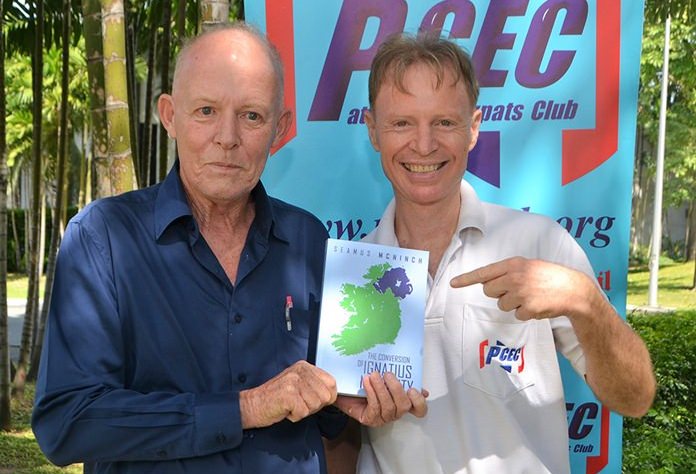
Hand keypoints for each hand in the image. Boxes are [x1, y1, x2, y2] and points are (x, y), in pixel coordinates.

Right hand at [240, 360, 336, 427]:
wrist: (252, 405)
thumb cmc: (276, 398)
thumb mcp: (298, 384)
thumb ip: (315, 385)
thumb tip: (333, 394)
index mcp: (305, 366)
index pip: (331, 382)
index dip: (327, 397)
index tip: (314, 400)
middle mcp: (300, 371)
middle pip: (325, 396)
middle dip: (314, 406)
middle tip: (298, 404)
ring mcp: (294, 381)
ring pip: (315, 406)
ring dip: (303, 411)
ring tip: (290, 406)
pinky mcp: (288, 394)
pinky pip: (303, 412)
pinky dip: (294, 416)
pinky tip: (285, 410)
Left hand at [334, 372, 427, 426]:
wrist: (345, 389)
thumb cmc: (366, 384)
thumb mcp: (384, 377)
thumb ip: (399, 377)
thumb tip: (414, 377)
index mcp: (402, 402)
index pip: (419, 409)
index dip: (419, 401)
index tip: (412, 389)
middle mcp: (395, 412)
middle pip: (404, 406)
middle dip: (396, 388)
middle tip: (387, 374)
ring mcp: (383, 418)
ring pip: (389, 407)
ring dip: (381, 389)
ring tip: (373, 375)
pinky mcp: (370, 419)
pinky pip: (375, 407)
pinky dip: (371, 393)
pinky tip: (367, 382)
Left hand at [450, 257, 594, 320]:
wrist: (572, 289)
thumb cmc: (548, 276)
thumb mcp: (527, 266)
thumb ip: (508, 271)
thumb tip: (487, 284)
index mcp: (513, 264)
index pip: (484, 272)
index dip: (466, 279)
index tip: (452, 284)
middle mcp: (515, 277)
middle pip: (489, 290)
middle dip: (498, 292)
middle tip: (516, 290)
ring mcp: (521, 293)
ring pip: (501, 304)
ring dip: (513, 304)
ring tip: (530, 296)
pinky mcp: (528, 308)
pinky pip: (516, 315)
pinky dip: (525, 313)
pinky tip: (537, 305)